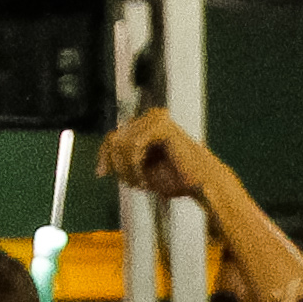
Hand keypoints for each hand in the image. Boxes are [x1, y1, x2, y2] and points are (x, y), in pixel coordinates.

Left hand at [99, 110, 226, 202]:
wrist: (201, 183)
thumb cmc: (175, 178)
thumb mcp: (140, 171)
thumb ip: (121, 163)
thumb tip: (102, 166)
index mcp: (147, 124)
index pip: (114, 136)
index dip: (104, 155)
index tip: (101, 174)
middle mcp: (151, 116)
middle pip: (115, 139)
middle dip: (120, 166)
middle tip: (136, 185)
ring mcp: (157, 118)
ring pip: (122, 144)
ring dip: (127, 170)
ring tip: (142, 185)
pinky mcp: (162, 125)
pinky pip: (134, 147)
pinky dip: (135, 167)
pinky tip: (146, 181)